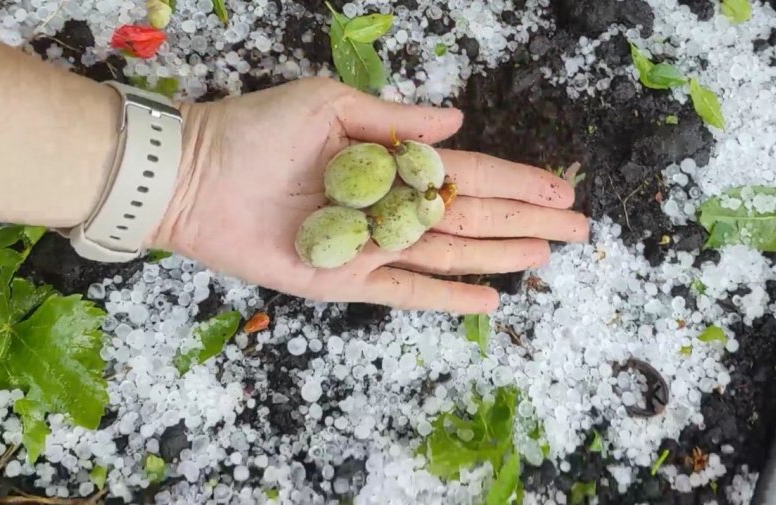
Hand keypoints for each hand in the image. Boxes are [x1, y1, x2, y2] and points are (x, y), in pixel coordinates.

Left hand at [152, 78, 588, 313]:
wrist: (195, 173)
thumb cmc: (258, 128)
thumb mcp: (331, 105)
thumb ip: (395, 120)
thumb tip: (458, 123)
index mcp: (391, 162)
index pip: (469, 174)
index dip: (517, 181)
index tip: (562, 188)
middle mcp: (390, 208)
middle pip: (473, 218)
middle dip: (526, 221)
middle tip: (580, 228)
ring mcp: (372, 248)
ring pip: (451, 254)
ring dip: (501, 255)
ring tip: (547, 256)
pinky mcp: (346, 280)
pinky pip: (406, 292)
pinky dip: (447, 298)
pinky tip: (488, 300)